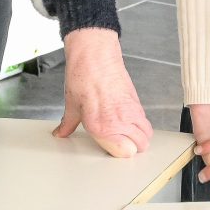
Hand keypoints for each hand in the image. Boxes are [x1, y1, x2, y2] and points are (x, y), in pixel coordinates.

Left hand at [54, 29, 152, 158]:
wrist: (95, 56)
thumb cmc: (83, 77)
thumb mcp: (71, 104)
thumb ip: (67, 124)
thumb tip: (61, 132)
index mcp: (102, 127)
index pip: (124, 153)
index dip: (119, 154)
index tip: (111, 150)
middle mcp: (120, 122)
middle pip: (140, 146)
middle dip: (133, 149)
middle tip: (121, 145)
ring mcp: (131, 112)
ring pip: (147, 135)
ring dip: (140, 138)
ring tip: (129, 136)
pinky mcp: (136, 102)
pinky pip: (144, 121)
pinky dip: (140, 125)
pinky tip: (129, 121)